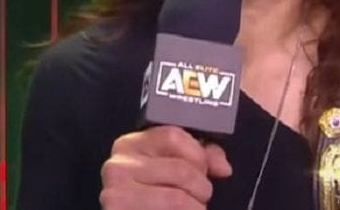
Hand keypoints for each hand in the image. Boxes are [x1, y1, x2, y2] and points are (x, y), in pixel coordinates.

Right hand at [100, 126, 231, 208]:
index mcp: (130, 144)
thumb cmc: (154, 194)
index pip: (173, 136)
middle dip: (201, 187)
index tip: (205, 169)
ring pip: (176, 199)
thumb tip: (223, 168)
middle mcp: (118, 166)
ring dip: (195, 208)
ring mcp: (116, 195)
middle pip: (181, 170)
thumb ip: (199, 157)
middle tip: (201, 197)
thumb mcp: (172, 166)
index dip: (198, 154)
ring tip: (193, 209)